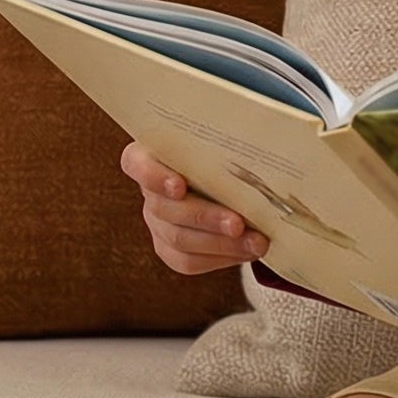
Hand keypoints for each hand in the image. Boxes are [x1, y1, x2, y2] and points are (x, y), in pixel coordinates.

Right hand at [120, 141, 268, 276]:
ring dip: (221, 244)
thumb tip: (261, 138)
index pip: (137, 164)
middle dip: (206, 218)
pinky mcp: (170, 248)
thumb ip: (234, 137)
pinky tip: (247, 252)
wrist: (235, 180)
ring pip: (179, 239)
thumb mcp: (229, 138)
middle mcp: (151, 191)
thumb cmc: (230, 150)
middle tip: (238, 224)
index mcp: (153, 157)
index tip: (179, 186)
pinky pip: (188, 260)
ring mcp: (158, 222)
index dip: (154, 176)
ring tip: (256, 243)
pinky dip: (220, 258)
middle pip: (166, 208)